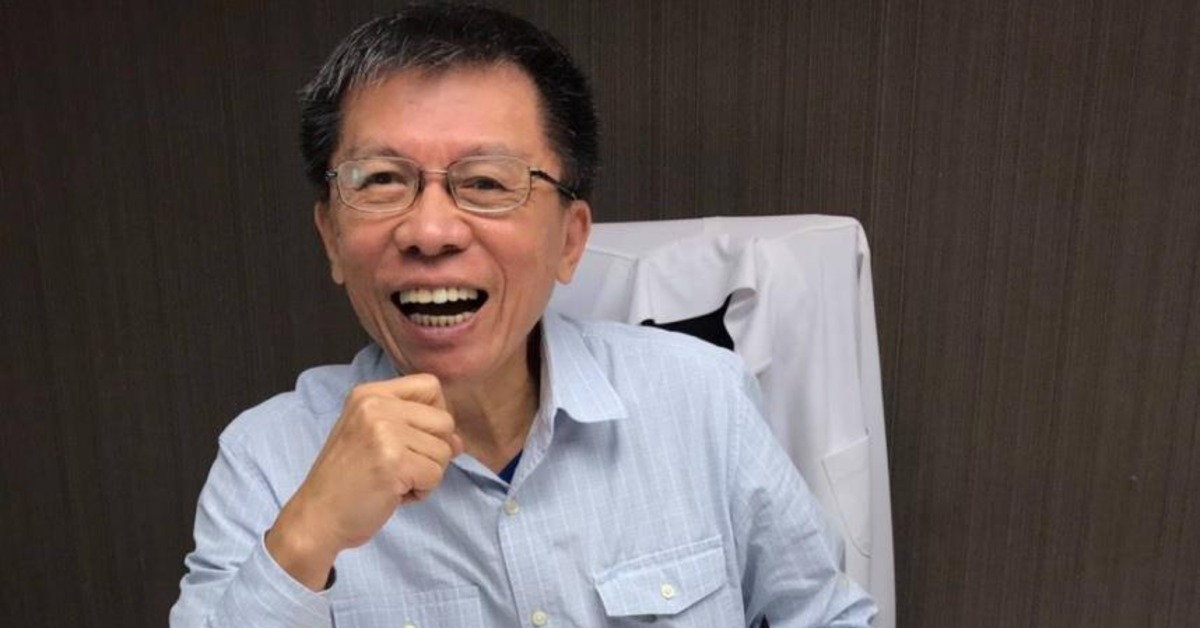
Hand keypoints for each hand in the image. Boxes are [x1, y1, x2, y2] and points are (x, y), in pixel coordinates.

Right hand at [266, 373, 463, 588]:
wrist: (316, 518)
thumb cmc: (348, 480)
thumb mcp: (373, 436)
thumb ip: (414, 428)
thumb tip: (459, 441)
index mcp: (369, 394)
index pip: (431, 386)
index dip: (436, 414)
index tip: (417, 438)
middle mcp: (376, 406)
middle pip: (444, 420)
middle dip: (434, 451)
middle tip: (402, 468)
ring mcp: (384, 432)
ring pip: (444, 451)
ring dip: (427, 475)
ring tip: (393, 481)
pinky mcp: (394, 462)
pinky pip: (435, 475)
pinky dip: (421, 492)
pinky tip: (393, 494)